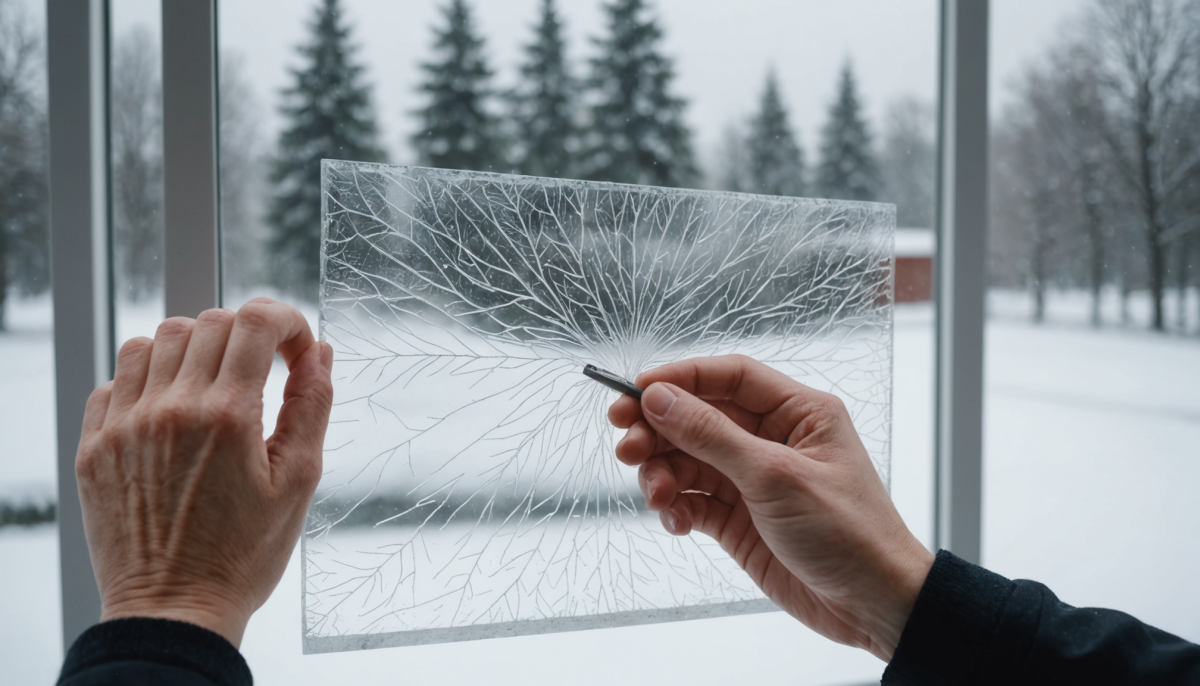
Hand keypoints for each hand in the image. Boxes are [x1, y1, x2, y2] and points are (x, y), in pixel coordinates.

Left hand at [75, 298, 332, 646]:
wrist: (174, 611)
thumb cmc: (243, 556)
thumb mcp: (299, 481)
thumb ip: (312, 406)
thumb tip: (320, 353)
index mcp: (229, 416)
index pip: (255, 320)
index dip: (286, 321)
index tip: (296, 350)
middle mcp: (171, 410)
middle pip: (208, 322)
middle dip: (246, 335)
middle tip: (262, 372)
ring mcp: (125, 426)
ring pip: (154, 340)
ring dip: (192, 350)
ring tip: (212, 387)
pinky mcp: (95, 447)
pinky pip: (114, 381)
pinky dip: (147, 382)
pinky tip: (171, 414)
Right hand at [608, 355, 932, 660]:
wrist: (873, 605)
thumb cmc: (849, 532)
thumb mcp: (775, 476)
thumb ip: (711, 435)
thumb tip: (659, 399)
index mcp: (798, 412)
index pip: (729, 376)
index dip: (680, 378)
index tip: (635, 390)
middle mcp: (773, 439)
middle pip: (699, 417)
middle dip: (659, 429)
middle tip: (625, 445)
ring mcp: (753, 480)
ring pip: (688, 460)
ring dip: (662, 473)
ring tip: (658, 495)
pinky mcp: (740, 518)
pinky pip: (693, 500)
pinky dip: (677, 508)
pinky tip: (677, 522)